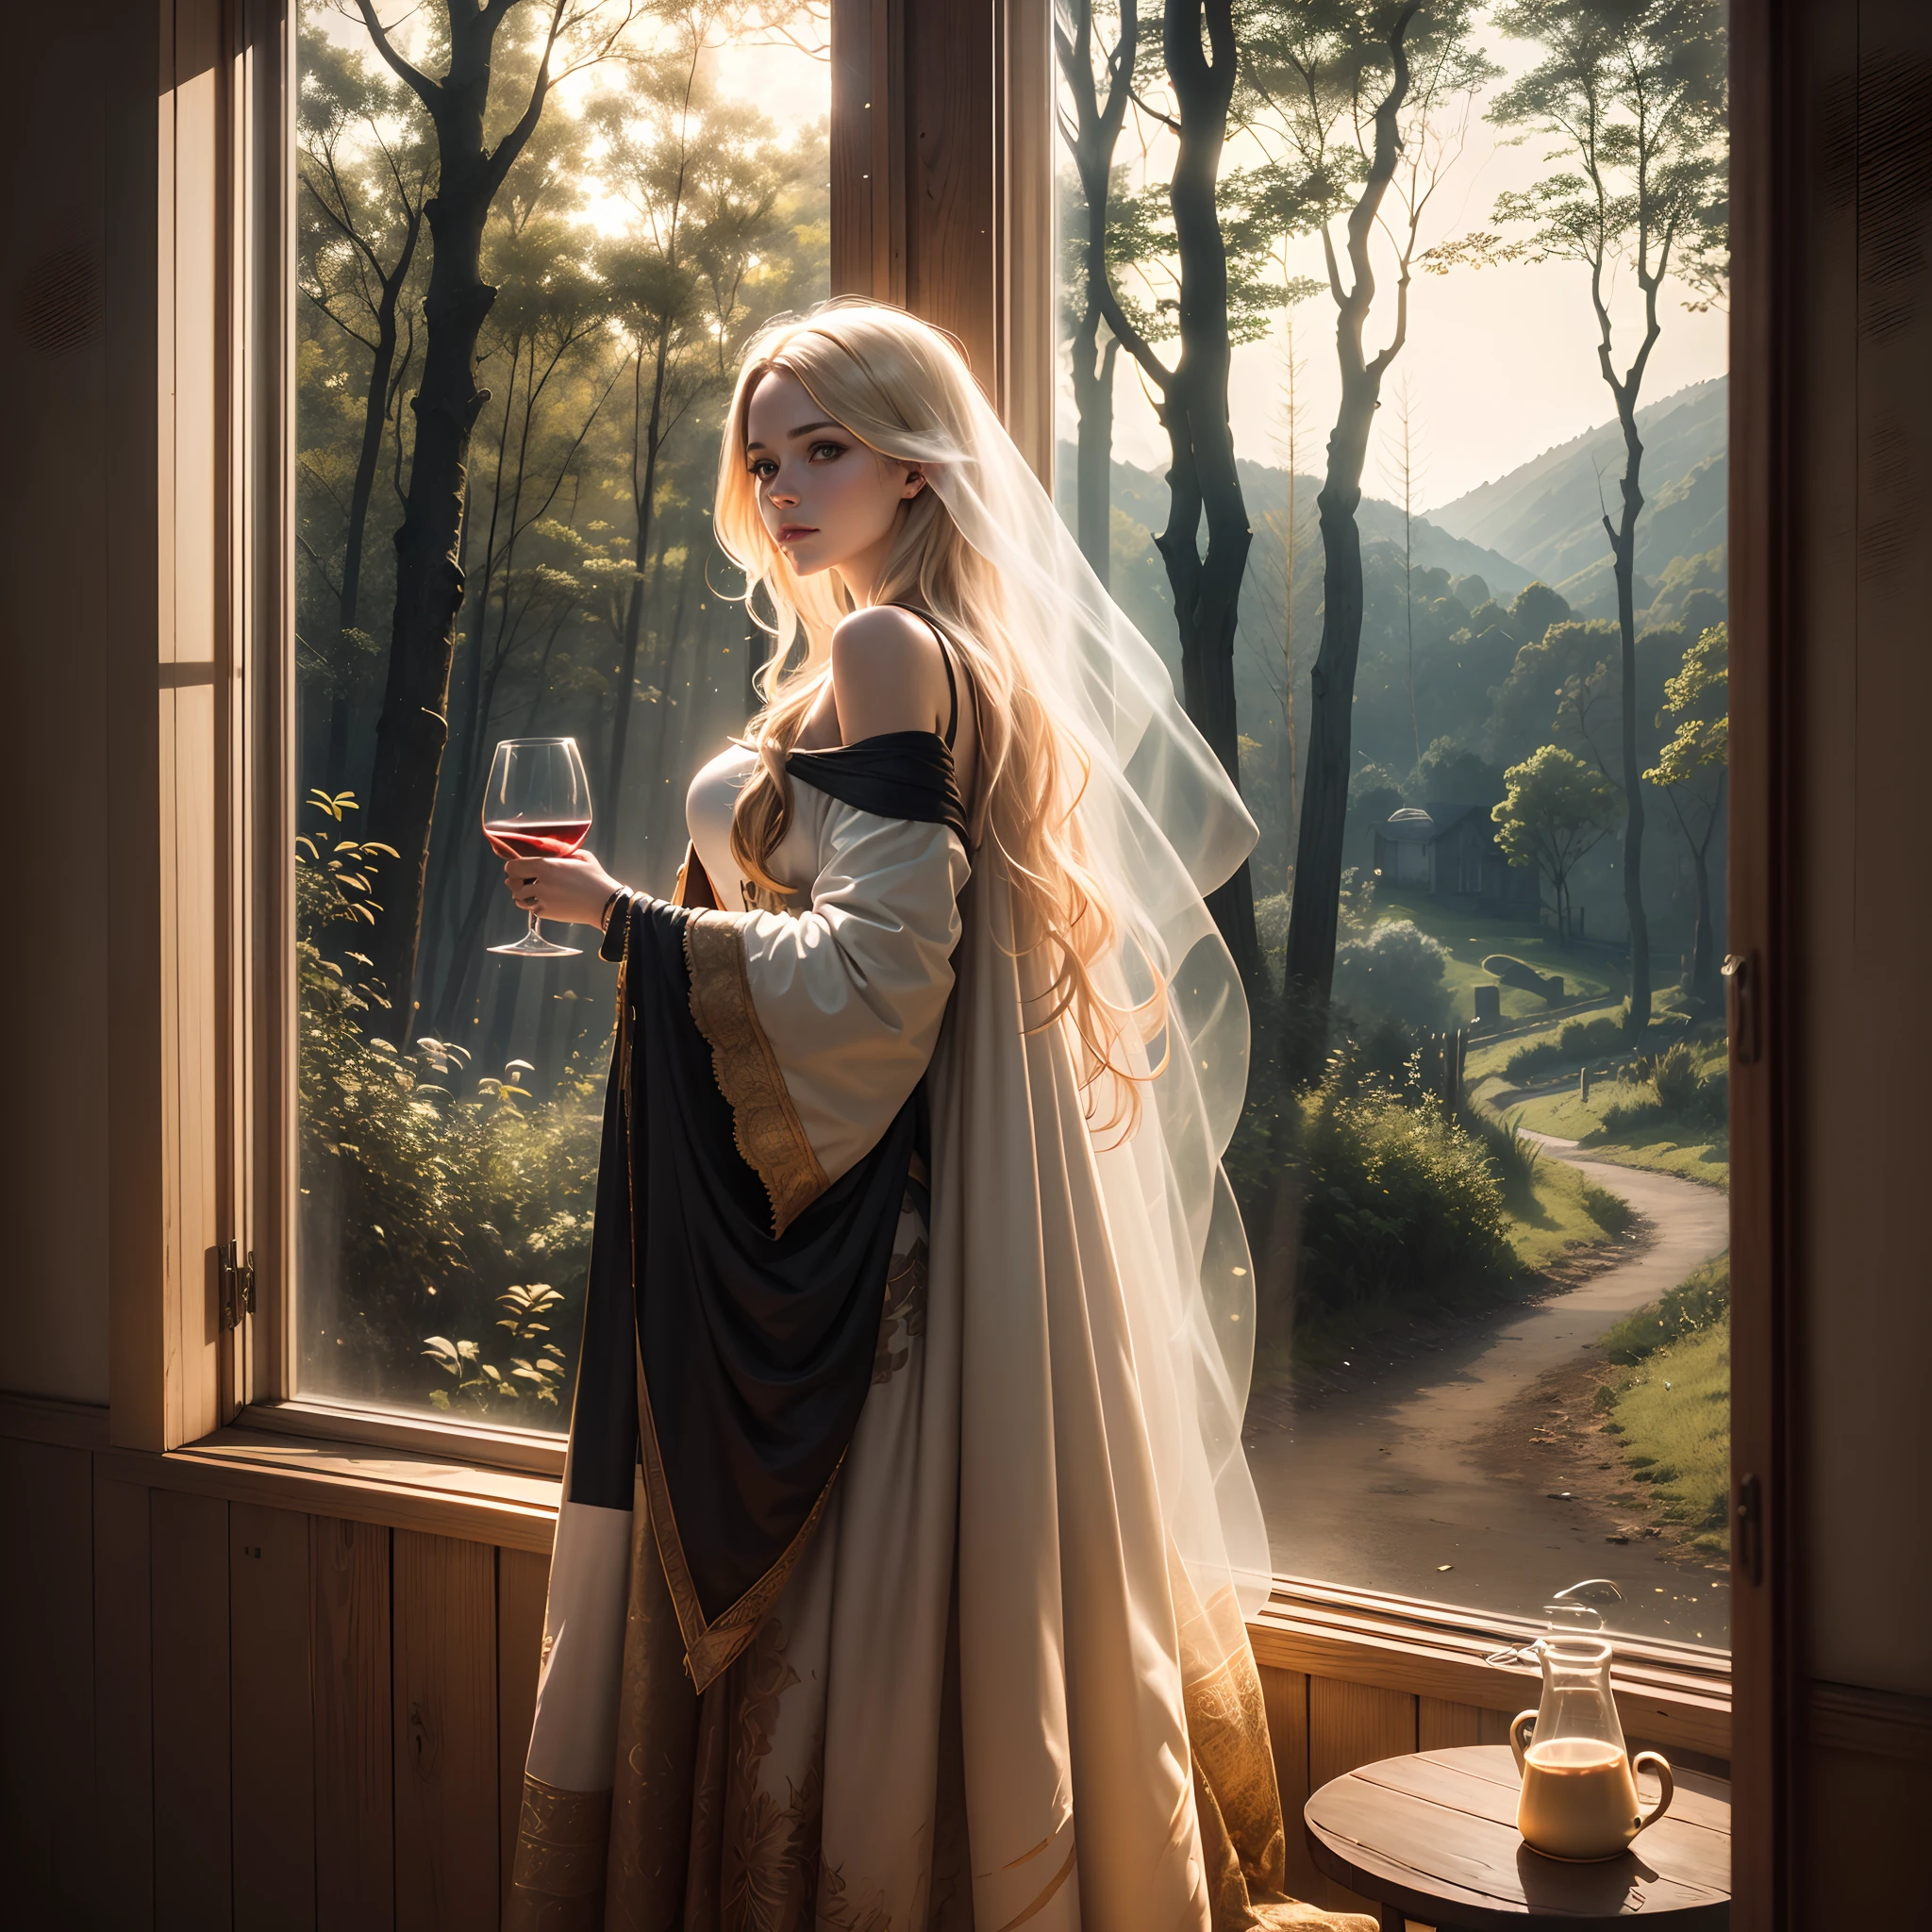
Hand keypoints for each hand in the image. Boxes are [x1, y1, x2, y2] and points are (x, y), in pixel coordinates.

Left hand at [499, 846, 624, 927]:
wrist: (604, 903)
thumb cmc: (596, 878)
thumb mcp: (582, 857)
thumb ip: (563, 852)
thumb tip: (554, 851)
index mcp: (545, 866)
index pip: (513, 866)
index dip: (513, 867)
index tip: (518, 867)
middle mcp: (539, 883)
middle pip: (512, 882)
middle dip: (516, 881)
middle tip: (524, 881)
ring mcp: (541, 900)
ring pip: (518, 897)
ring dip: (522, 895)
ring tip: (532, 893)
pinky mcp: (546, 913)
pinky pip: (530, 909)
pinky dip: (533, 905)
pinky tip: (542, 902)